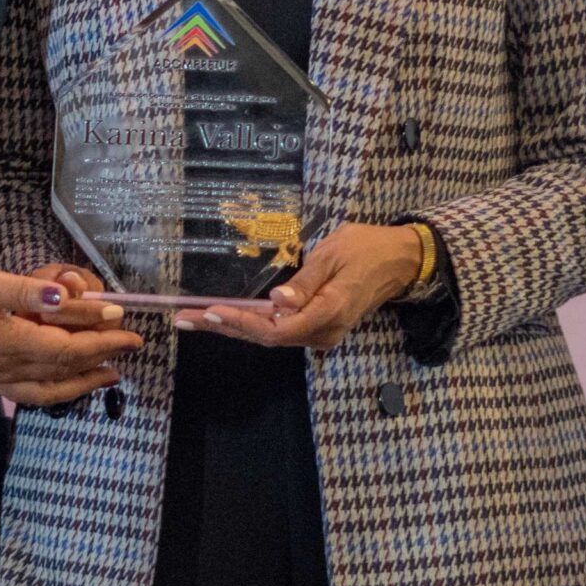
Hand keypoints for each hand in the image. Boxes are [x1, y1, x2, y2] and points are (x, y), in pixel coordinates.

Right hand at [0, 253, 143, 407]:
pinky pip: (25, 390)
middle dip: (98, 363)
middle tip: (128, 352)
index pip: (66, 350)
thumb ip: (25, 292)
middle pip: (61, 373)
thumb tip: (66, 300)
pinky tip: (58, 379)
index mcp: (5, 344)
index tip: (130, 332)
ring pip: (45, 390)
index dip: (102, 342)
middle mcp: (0, 368)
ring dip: (78, 383)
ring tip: (103, 373)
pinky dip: (51, 388)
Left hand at [177, 221, 425, 351]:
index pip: (276, 329)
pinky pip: (280, 331)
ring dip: (234, 327)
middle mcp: (323, 331)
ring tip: (196, 319)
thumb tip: (277, 304)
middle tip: (185, 319)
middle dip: (224, 327)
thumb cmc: (366, 249)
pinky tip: (227, 318)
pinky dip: (251, 325)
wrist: (399, 261)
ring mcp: (321, 333)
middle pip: (266, 337)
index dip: (241, 323)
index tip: (211, 312)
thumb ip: (305, 282)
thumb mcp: (334, 255)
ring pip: (270, 336)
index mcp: (328, 312)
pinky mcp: (318, 327)